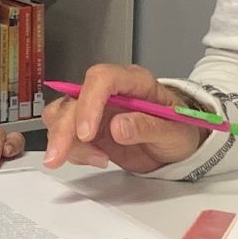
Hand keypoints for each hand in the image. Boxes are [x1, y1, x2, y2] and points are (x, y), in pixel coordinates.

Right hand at [41, 63, 208, 172]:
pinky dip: (72, 151)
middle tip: (58, 157)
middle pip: (74, 98)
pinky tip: (98, 159)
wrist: (176, 145)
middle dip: (63, 129)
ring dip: (65, 140)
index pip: (103, 78)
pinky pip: (66, 134)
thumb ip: (148, 127)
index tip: (86, 133)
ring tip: (98, 160)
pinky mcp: (88, 128)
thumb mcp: (174, 133)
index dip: (89, 103)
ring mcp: (96, 109)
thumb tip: (120, 127)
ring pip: (62, 114)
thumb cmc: (179, 131)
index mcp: (135, 82)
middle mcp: (110, 91)